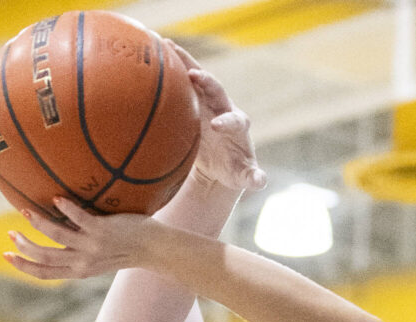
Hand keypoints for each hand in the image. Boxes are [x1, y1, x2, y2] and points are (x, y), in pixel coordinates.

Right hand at [2, 198, 152, 279]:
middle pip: (45, 258)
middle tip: (11, 232)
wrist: (154, 248)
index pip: (45, 274)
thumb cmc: (125, 248)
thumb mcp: (97, 257)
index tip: (6, 255)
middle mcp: (83, 262)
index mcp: (79, 270)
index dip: (24, 266)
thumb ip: (77, 251)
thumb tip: (56, 234)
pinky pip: (80, 218)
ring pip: (57, 237)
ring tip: (26, 210)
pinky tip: (57, 197)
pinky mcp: (103, 231)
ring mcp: (93, 246)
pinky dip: (67, 208)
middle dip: (24, 246)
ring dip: (38, 224)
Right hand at [171, 42, 265, 193]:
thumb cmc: (234, 170)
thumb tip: (260, 182)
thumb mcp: (242, 177)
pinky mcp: (193, 100)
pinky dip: (172, 67)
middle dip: (207, 83)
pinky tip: (156, 52)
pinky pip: (183, 80)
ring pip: (198, 78)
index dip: (226, 121)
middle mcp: (224, 108)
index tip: (216, 127)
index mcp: (238, 126)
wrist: (221, 162)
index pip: (235, 120)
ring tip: (168, 47)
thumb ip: (252, 178)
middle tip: (193, 75)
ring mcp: (208, 102)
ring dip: (186, 63)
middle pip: (218, 90)